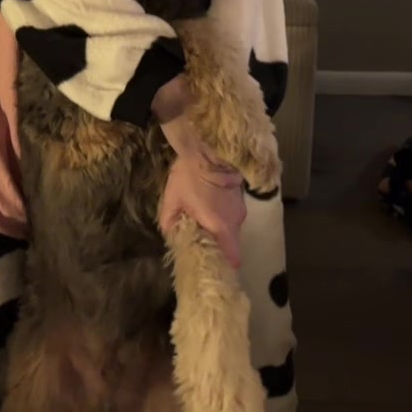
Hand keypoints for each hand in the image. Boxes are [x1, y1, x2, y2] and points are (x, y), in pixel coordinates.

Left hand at [157, 114, 245, 269]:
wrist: (207, 145)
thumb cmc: (189, 175)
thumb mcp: (172, 200)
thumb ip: (170, 225)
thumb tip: (172, 238)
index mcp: (221, 227)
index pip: (233, 259)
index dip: (224, 266)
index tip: (213, 267)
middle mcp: (236, 221)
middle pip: (231, 244)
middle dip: (218, 246)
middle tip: (201, 243)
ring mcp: (241, 208)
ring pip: (231, 228)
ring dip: (219, 228)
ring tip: (202, 222)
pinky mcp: (241, 196)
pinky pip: (232, 214)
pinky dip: (223, 215)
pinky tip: (209, 207)